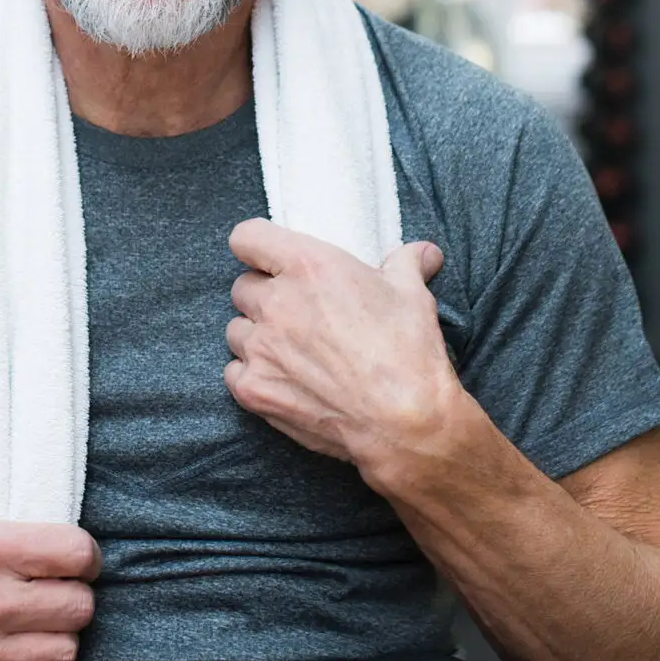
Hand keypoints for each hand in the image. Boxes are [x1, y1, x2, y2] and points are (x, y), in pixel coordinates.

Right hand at [0, 504, 98, 660]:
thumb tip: (47, 540)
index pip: (78, 554)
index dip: (81, 557)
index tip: (69, 562)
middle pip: (80, 609)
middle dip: (69, 599)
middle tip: (48, 596)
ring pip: (64, 654)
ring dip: (50, 640)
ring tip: (24, 629)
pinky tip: (0, 660)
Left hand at [223, 219, 464, 475]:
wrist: (404, 422)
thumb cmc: (408, 352)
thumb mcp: (413, 294)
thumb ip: (406, 263)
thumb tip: (424, 252)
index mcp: (308, 266)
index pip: (247, 238)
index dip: (256, 247)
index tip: (268, 258)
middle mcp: (276, 303)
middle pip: (243, 287)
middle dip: (265, 296)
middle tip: (296, 312)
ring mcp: (261, 349)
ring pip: (237, 330)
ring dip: (257, 336)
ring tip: (290, 351)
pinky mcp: (254, 390)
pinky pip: (234, 372)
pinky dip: (253, 374)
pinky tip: (282, 380)